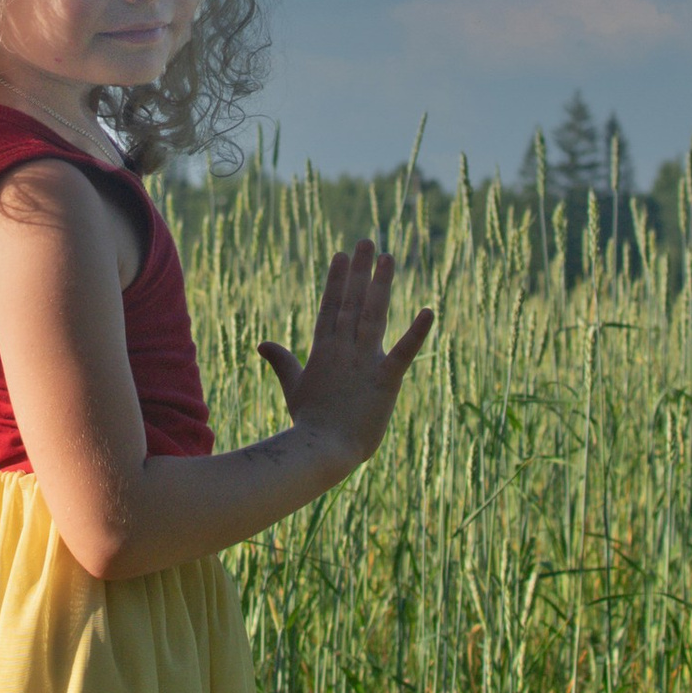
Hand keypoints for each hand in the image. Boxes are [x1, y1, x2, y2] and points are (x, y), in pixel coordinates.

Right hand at [257, 243, 432, 475]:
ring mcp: (364, 362)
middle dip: (360, 271)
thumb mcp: (293, 387)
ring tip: (388, 258)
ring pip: (373, 315)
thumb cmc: (309, 423)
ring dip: (381, 285)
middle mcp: (343, 349)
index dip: (337, 279)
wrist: (323, 450)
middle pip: (352, 302)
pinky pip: (404, 352)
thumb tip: (262, 344)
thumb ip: (282, 362)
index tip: (342, 255)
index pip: (330, 307)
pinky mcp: (385, 379)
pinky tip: (429, 311)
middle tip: (367, 241)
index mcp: (323, 350)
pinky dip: (417, 332)